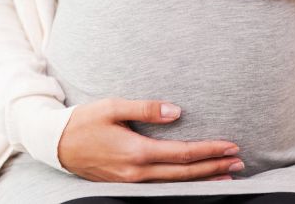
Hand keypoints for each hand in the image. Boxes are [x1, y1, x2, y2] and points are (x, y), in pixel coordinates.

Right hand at [58, 97, 243, 182]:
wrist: (55, 144)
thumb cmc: (84, 121)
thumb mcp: (112, 107)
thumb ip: (146, 109)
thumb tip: (178, 112)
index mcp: (136, 151)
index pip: (183, 154)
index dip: (210, 150)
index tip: (231, 146)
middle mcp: (137, 172)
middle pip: (185, 173)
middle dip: (214, 168)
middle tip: (239, 163)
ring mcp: (131, 182)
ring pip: (175, 184)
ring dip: (203, 179)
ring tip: (226, 176)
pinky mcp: (126, 183)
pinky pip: (162, 186)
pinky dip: (183, 183)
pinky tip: (194, 180)